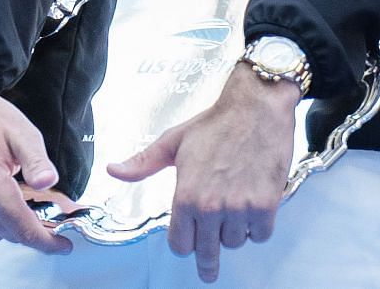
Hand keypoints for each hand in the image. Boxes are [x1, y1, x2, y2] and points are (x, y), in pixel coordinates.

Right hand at [0, 56, 72, 253]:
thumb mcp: (22, 133)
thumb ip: (38, 162)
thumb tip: (50, 183)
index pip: (22, 228)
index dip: (45, 240)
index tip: (63, 245)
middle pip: (7, 232)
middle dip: (32, 229)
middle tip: (53, 218)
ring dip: (9, 223)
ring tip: (29, 204)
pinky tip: (0, 194)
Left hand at [107, 64, 300, 283]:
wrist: (257, 106)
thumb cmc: (216, 122)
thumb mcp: (173, 142)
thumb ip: (143, 164)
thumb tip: (114, 171)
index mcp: (186, 197)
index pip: (180, 245)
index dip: (184, 243)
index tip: (190, 243)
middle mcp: (211, 208)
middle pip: (207, 252)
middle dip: (207, 260)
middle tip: (208, 273)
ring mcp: (240, 208)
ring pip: (235, 243)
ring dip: (235, 233)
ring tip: (236, 215)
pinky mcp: (266, 205)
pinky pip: (260, 235)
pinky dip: (258, 228)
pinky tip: (255, 213)